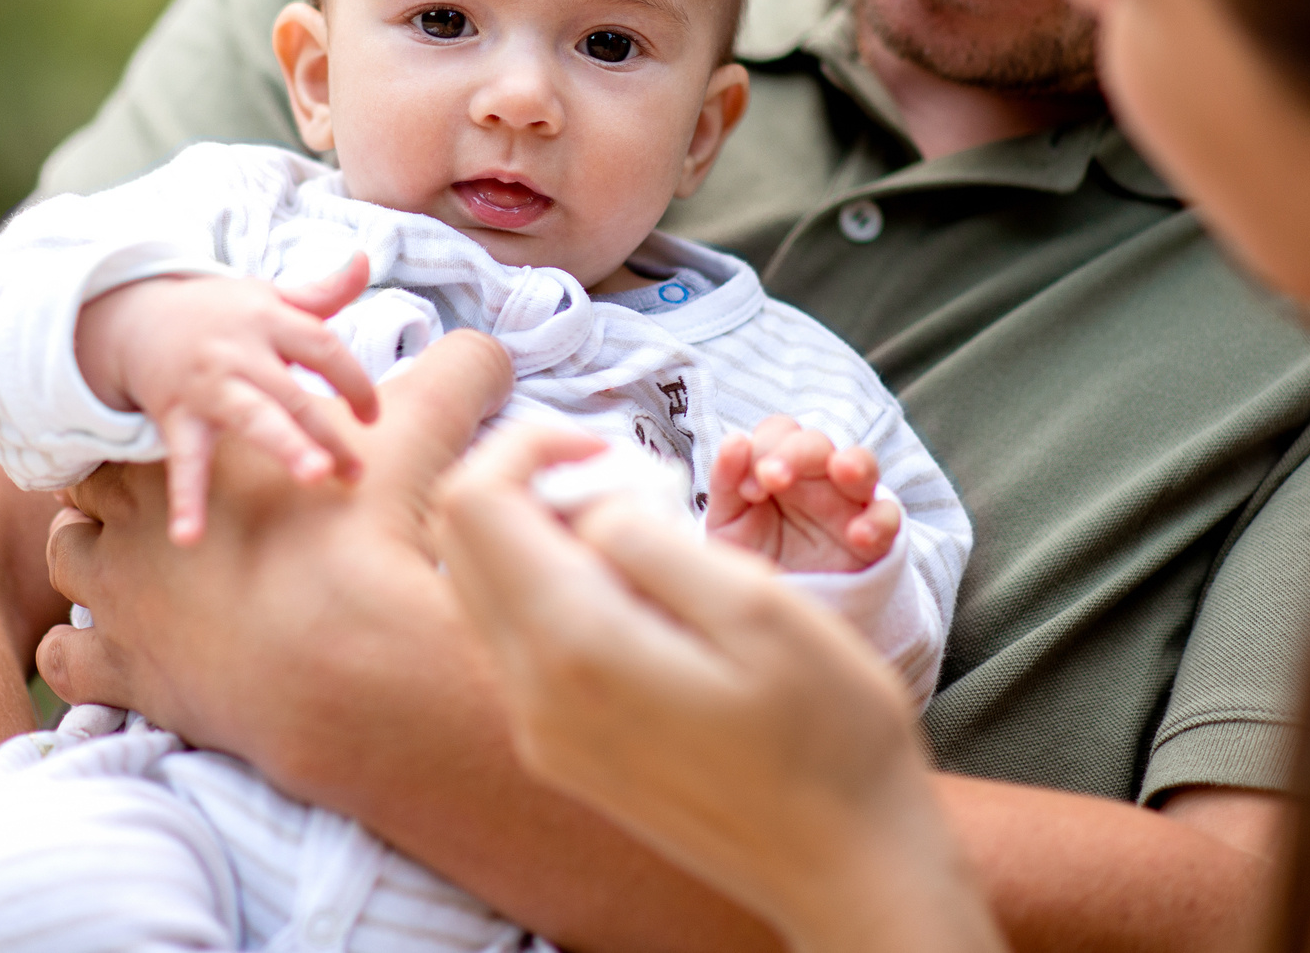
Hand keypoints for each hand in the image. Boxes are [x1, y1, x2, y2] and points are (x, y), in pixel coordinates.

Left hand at [39, 333, 783, 952]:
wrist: (338, 669)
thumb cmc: (368, 548)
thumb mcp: (419, 438)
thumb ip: (457, 377)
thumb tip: (489, 349)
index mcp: (197, 457)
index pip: (153, 419)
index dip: (174, 421)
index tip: (198, 428)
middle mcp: (140, 523)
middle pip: (94, 485)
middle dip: (120, 487)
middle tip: (158, 497)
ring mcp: (120, 602)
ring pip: (68, 559)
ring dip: (91, 558)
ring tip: (127, 566)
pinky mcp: (126, 677)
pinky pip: (66, 659)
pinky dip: (74, 652)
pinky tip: (97, 650)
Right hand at [73, 253, 378, 542]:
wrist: (134, 315)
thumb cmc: (218, 312)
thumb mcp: (267, 295)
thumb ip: (320, 292)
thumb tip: (364, 259)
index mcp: (269, 319)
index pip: (322, 346)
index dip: (353, 380)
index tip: (372, 415)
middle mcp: (241, 352)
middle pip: (292, 392)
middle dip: (326, 431)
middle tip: (355, 472)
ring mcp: (209, 385)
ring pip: (251, 419)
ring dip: (284, 447)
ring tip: (312, 476)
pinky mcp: (177, 417)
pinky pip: (183, 462)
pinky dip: (185, 501)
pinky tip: (189, 537)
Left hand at [435, 424, 1008, 952]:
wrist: (848, 865)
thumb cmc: (828, 735)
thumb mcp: (757, 606)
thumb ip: (651, 540)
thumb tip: (589, 504)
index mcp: (573, 650)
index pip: (476, 502)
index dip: (533, 444)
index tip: (617, 449)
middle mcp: (532, 697)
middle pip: (461, 540)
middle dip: (531, 481)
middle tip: (632, 484)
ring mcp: (540, 732)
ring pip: (481, 587)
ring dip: (541, 533)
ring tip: (643, 536)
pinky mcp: (560, 751)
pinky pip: (516, 638)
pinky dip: (553, 586)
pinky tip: (638, 596)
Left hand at [705, 416, 900, 572]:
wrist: (776, 613)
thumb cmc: (752, 555)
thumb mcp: (728, 524)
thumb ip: (726, 482)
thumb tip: (735, 439)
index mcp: (779, 466)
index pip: (778, 432)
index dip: (763, 448)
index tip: (747, 490)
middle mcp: (816, 478)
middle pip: (815, 443)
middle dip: (795, 454)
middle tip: (773, 478)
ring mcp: (848, 504)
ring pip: (863, 464)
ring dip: (854, 463)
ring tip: (842, 471)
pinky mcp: (875, 538)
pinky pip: (888, 517)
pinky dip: (878, 521)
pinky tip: (858, 535)